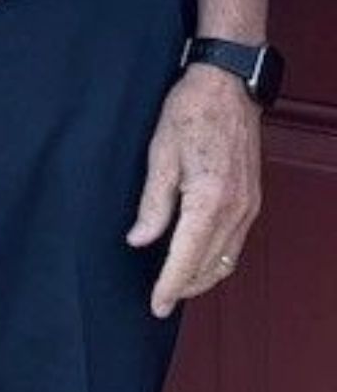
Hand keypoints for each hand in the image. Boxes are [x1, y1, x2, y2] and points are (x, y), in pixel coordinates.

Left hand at [126, 64, 261, 317]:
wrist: (227, 86)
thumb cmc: (189, 111)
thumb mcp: (160, 152)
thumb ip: (152, 202)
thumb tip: (139, 240)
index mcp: (209, 200)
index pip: (187, 258)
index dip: (170, 286)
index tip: (156, 305)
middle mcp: (235, 210)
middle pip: (210, 266)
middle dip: (185, 288)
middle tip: (160, 301)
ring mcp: (248, 207)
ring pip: (227, 259)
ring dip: (202, 278)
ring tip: (176, 286)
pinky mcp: (252, 200)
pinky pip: (236, 243)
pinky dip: (217, 259)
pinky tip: (199, 258)